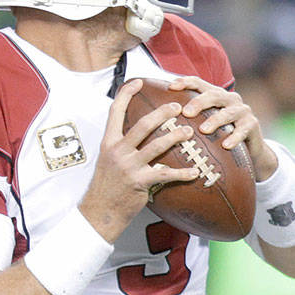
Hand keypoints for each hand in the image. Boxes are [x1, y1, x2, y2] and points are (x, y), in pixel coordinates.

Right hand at [80, 78, 199, 241]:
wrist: (99, 211)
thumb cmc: (106, 186)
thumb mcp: (107, 160)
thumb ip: (121, 146)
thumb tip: (139, 135)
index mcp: (108, 143)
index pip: (115, 112)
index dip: (126, 94)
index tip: (138, 82)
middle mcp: (117, 151)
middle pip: (142, 125)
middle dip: (161, 113)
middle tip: (177, 106)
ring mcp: (128, 167)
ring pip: (156, 146)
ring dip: (175, 136)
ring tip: (188, 131)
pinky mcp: (139, 182)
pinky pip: (165, 174)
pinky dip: (182, 173)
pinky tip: (194, 172)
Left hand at [168, 76, 278, 179]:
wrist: (249, 150)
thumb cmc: (219, 135)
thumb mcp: (204, 123)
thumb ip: (188, 118)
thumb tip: (156, 116)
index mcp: (215, 95)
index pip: (199, 83)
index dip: (186, 82)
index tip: (171, 87)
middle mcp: (230, 99)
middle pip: (214, 95)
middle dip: (200, 102)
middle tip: (186, 112)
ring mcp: (242, 111)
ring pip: (229, 112)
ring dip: (216, 120)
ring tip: (203, 130)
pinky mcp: (252, 125)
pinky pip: (243, 130)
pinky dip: (234, 137)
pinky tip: (225, 145)